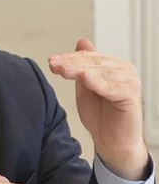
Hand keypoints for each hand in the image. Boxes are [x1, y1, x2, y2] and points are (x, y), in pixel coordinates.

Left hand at [48, 38, 147, 180]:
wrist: (112, 141)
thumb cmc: (100, 114)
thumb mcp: (86, 86)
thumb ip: (82, 66)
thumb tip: (82, 41)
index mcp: (113, 65)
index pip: (88, 56)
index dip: (69, 57)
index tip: (52, 60)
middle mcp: (124, 70)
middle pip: (93, 62)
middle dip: (70, 63)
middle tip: (54, 64)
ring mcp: (129, 82)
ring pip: (99, 72)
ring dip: (79, 71)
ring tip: (63, 70)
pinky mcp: (131, 96)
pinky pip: (111, 88)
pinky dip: (97, 83)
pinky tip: (86, 79)